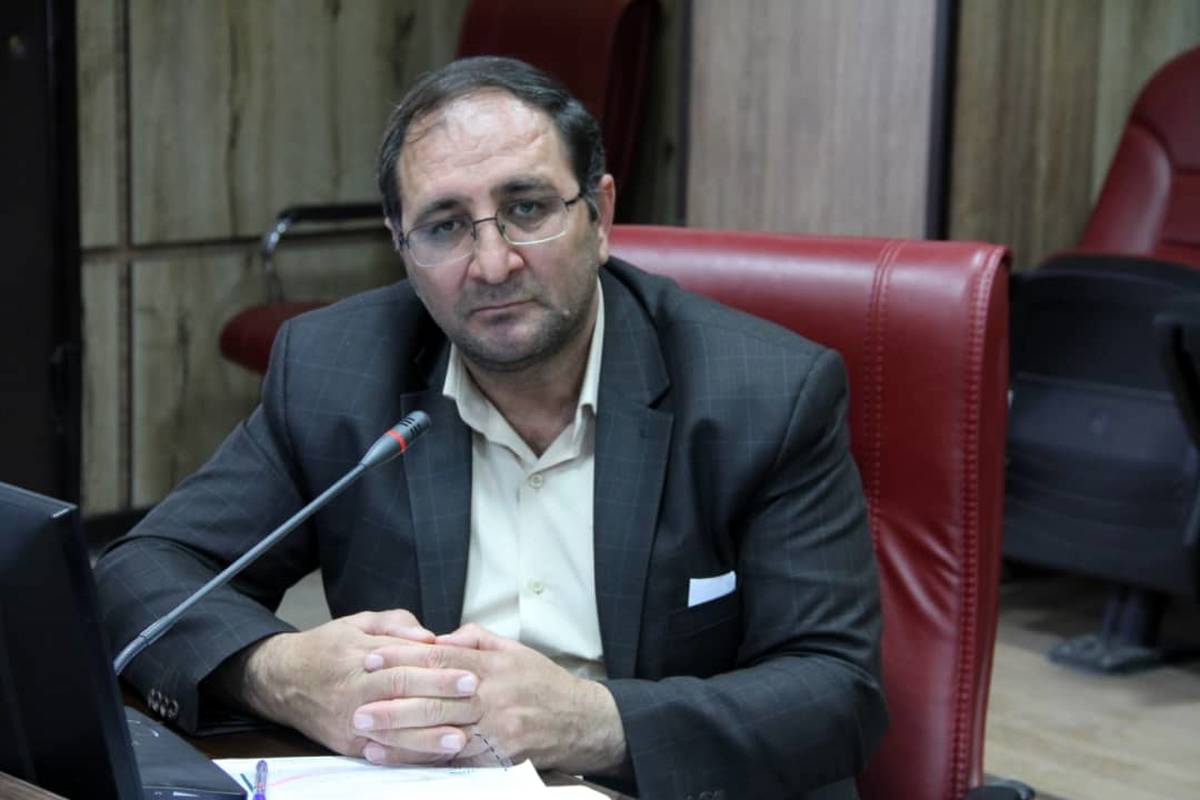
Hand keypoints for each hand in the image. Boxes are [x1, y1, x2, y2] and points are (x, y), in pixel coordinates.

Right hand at [229, 610, 480, 763]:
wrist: (282, 680)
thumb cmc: (328, 647)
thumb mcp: (359, 623)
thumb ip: (396, 625)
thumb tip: (429, 638)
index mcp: (359, 656)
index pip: (405, 664)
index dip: (438, 670)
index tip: (469, 673)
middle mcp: (354, 690)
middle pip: (401, 695)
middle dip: (440, 698)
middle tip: (474, 698)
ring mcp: (349, 721)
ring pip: (392, 731)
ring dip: (427, 737)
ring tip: (459, 738)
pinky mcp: (347, 744)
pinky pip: (382, 752)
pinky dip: (408, 756)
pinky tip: (432, 756)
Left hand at [359, 623, 627, 773]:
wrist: (581, 720)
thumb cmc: (543, 683)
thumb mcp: (514, 650)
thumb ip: (475, 640)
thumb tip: (441, 639)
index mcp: (492, 666)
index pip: (440, 660)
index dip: (403, 658)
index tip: (372, 658)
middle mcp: (492, 697)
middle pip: (434, 699)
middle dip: (392, 703)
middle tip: (357, 705)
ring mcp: (495, 729)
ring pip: (439, 732)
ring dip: (399, 736)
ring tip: (366, 736)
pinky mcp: (498, 756)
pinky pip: (454, 759)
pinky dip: (422, 759)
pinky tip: (396, 758)